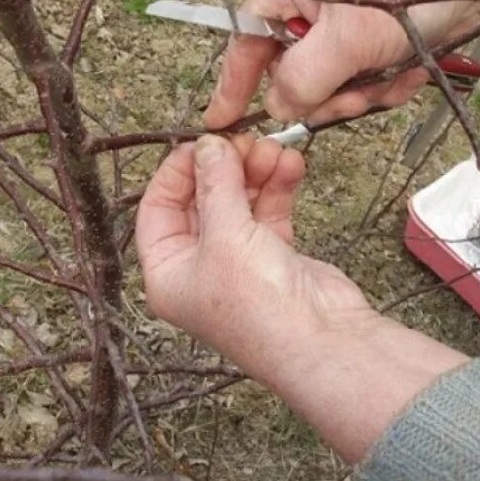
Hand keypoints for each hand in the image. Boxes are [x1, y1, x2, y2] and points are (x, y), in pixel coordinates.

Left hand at [137, 134, 468, 462]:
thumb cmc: (258, 303)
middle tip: (245, 141)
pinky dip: (278, 188)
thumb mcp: (225, 234)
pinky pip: (269, 212)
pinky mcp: (275, 257)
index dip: (177, 172)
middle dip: (225, 169)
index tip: (202, 141)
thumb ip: (216, 183)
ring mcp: (238, 263)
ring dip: (255, 173)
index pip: (158, 209)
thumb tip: (209, 143)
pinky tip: (291, 165)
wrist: (321, 339)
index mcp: (168, 272)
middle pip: (202, 202)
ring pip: (239, 203)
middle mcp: (199, 269)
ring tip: (275, 149)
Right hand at [203, 0, 479, 127]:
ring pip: (333, 79)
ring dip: (365, 89)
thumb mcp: (346, 42)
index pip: (245, 43)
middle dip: (330, 92)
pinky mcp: (374, 28)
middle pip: (293, 71)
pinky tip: (411, 69)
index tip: (219, 126)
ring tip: (396, 74)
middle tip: (358, 96)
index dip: (234, 87)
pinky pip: (363, 72)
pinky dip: (386, 80)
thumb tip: (278, 108)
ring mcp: (342, 13)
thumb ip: (299, 81)